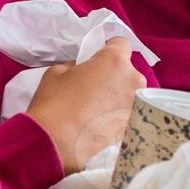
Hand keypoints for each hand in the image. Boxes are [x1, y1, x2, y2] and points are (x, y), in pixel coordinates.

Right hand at [25, 36, 146, 174]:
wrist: (55, 145)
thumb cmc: (53, 104)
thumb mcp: (57, 72)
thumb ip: (76, 66)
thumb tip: (83, 70)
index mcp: (115, 61)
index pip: (121, 44)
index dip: (108, 50)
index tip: (98, 60)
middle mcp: (133, 81)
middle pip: (127, 72)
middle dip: (114, 77)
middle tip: (93, 89)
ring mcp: (136, 106)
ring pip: (129, 95)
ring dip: (117, 99)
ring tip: (96, 112)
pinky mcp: (133, 128)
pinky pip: (126, 116)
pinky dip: (116, 118)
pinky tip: (99, 127)